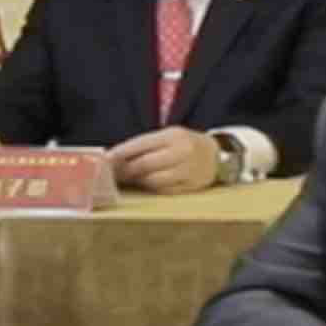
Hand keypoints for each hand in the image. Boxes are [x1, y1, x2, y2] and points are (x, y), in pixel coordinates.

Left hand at [104, 126, 229, 194]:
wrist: (219, 155)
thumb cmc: (187, 144)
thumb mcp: (170, 136)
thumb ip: (146, 145)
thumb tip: (116, 157)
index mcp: (174, 135)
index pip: (140, 144)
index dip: (120, 153)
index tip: (105, 160)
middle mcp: (182, 151)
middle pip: (145, 164)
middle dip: (125, 170)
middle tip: (111, 174)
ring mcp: (188, 170)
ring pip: (153, 180)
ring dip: (137, 181)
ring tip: (127, 179)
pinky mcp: (191, 185)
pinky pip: (164, 190)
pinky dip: (151, 188)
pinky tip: (145, 184)